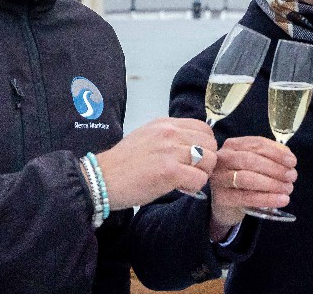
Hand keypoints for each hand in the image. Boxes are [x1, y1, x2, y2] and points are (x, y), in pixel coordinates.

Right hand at [93, 118, 217, 208]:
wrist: (101, 179)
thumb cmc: (122, 164)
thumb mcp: (147, 138)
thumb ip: (170, 138)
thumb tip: (194, 148)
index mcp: (165, 124)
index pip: (204, 128)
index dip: (205, 145)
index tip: (195, 159)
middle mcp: (169, 133)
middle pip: (211, 144)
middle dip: (206, 161)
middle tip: (191, 172)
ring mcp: (170, 151)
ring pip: (209, 161)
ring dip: (200, 174)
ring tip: (185, 180)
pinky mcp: (169, 171)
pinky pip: (199, 179)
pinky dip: (194, 187)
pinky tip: (180, 188)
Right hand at [208, 136, 297, 238]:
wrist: (226, 202)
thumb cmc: (244, 176)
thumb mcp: (256, 163)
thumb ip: (271, 156)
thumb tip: (288, 157)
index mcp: (233, 145)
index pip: (256, 144)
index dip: (276, 152)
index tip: (293, 161)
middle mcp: (222, 158)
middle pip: (250, 160)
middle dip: (275, 168)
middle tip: (292, 177)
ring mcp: (219, 178)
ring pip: (246, 178)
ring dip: (272, 183)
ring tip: (288, 188)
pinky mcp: (222, 198)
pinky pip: (246, 198)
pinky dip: (266, 199)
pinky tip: (281, 200)